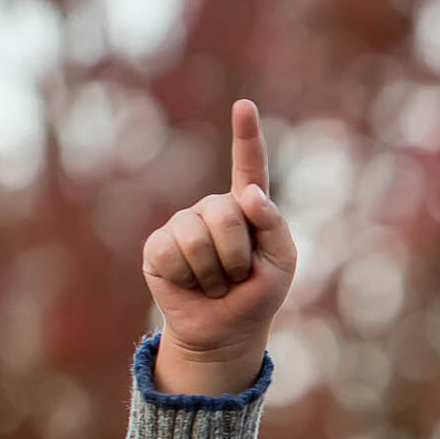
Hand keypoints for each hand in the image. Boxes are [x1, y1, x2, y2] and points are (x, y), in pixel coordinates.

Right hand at [141, 99, 300, 394]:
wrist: (224, 332)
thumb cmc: (257, 295)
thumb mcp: (281, 262)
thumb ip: (273, 224)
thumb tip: (248, 192)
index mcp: (247, 208)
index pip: (248, 166)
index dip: (245, 136)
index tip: (243, 105)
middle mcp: (213, 209)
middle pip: (224, 214)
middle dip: (236, 256)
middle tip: (236, 276)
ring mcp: (183, 224)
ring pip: (196, 238)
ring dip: (212, 273)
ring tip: (215, 283)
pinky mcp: (158, 246)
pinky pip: (170, 253)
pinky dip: (187, 277)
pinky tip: (189, 284)